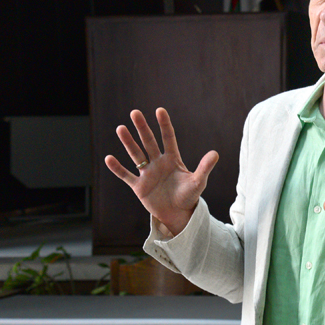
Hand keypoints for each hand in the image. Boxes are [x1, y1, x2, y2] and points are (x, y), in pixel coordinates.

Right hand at [104, 108, 218, 235]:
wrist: (178, 214)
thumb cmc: (189, 196)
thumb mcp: (198, 181)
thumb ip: (205, 167)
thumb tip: (215, 153)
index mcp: (172, 159)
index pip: (168, 138)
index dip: (164, 125)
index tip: (159, 110)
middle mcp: (158, 163)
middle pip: (149, 142)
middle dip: (142, 128)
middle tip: (135, 112)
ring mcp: (147, 174)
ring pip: (136, 155)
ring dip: (128, 143)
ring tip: (121, 128)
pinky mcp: (139, 187)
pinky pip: (126, 176)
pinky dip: (118, 168)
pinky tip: (109, 158)